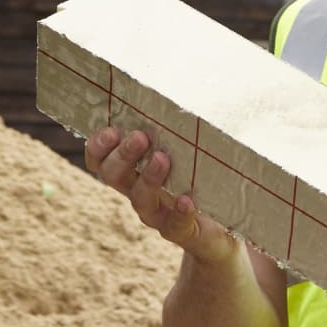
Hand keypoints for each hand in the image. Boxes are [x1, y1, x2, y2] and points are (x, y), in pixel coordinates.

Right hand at [85, 126, 240, 264]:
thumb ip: (183, 134)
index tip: (110, 130)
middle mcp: (141, 194)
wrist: (228, 232)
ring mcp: (160, 215)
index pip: (102, 160)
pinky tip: (186, 200)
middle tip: (140, 136)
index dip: (98, 147)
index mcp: (136, 174)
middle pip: (113, 177)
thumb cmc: (207, 184)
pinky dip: (179, 212)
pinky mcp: (184, 232)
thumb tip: (190, 94)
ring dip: (148, 178)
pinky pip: (175, 226)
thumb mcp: (192, 155)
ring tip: (162, 159)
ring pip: (140, 200)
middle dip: (122, 155)